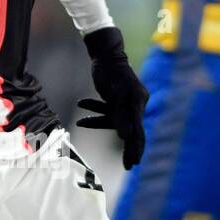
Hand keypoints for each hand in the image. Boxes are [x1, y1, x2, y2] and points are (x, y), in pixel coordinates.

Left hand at [77, 26, 149, 169]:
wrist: (105, 54)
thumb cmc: (111, 70)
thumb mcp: (115, 93)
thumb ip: (121, 115)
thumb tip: (125, 136)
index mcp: (139, 101)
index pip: (139, 130)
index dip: (136, 148)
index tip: (134, 162)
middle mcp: (135, 103)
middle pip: (130, 130)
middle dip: (127, 147)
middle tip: (127, 165)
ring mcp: (125, 102)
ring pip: (113, 120)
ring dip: (96, 121)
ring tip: (81, 123)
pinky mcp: (115, 99)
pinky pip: (106, 111)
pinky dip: (94, 111)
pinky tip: (80, 107)